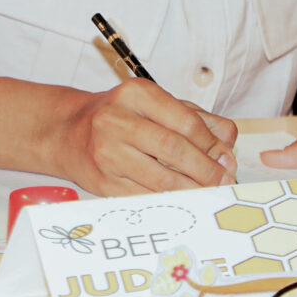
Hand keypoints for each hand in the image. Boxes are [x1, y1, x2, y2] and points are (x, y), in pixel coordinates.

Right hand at [52, 79, 238, 195]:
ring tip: (208, 193)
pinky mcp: (103, 181)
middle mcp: (116, 119)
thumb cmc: (121, 118)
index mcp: (136, 94)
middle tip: (223, 181)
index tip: (226, 160)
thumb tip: (227, 147)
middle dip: (207, 171)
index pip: (187, 123)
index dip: (213, 146)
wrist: (69, 133)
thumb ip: (198, 120)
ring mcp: (106, 152)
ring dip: (194, 191)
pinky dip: (171, 202)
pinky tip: (183, 200)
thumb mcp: (157, 106)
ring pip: (162, 180)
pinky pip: (147, 197)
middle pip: (175, 149)